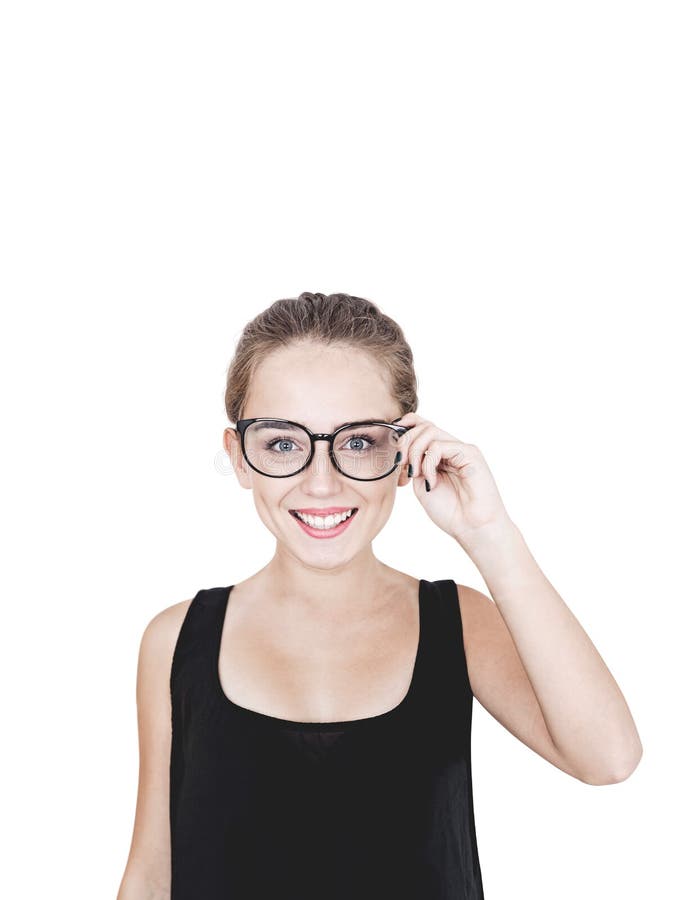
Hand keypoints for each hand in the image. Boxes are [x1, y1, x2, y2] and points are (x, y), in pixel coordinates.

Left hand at [393, 412, 511, 542]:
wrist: (474, 528)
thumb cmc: (451, 512)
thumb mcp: (421, 485)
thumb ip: (414, 465)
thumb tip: (402, 450)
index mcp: (441, 455)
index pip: (422, 427)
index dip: (406, 427)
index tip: (392, 443)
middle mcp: (452, 449)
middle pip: (423, 426)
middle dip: (405, 442)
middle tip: (401, 465)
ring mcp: (461, 449)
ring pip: (430, 431)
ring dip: (414, 452)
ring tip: (415, 474)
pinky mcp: (470, 453)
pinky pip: (439, 446)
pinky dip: (428, 463)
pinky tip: (431, 482)